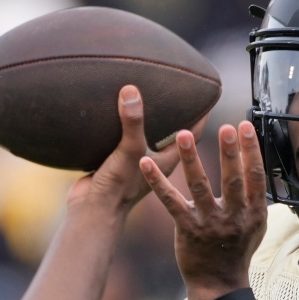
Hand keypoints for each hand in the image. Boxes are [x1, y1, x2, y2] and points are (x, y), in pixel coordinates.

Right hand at [67, 85, 191, 211]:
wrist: (92, 211)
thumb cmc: (119, 187)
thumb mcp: (130, 150)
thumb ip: (133, 123)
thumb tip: (132, 90)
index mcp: (168, 159)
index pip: (191, 133)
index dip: (200, 113)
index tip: (206, 94)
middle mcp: (155, 161)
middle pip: (170, 132)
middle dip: (174, 112)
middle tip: (176, 87)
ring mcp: (136, 163)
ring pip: (146, 135)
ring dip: (147, 119)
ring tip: (145, 93)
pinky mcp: (117, 162)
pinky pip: (123, 139)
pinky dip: (122, 126)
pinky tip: (114, 110)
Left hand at [140, 121, 267, 299]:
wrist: (219, 284)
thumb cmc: (237, 250)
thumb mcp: (257, 226)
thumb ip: (256, 198)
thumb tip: (256, 166)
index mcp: (254, 212)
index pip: (255, 176)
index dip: (251, 151)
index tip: (245, 127)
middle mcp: (234, 216)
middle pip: (232, 179)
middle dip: (230, 152)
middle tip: (226, 127)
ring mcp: (209, 223)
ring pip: (200, 187)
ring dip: (191, 159)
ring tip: (183, 135)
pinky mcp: (187, 229)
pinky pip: (171, 202)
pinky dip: (157, 182)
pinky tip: (146, 163)